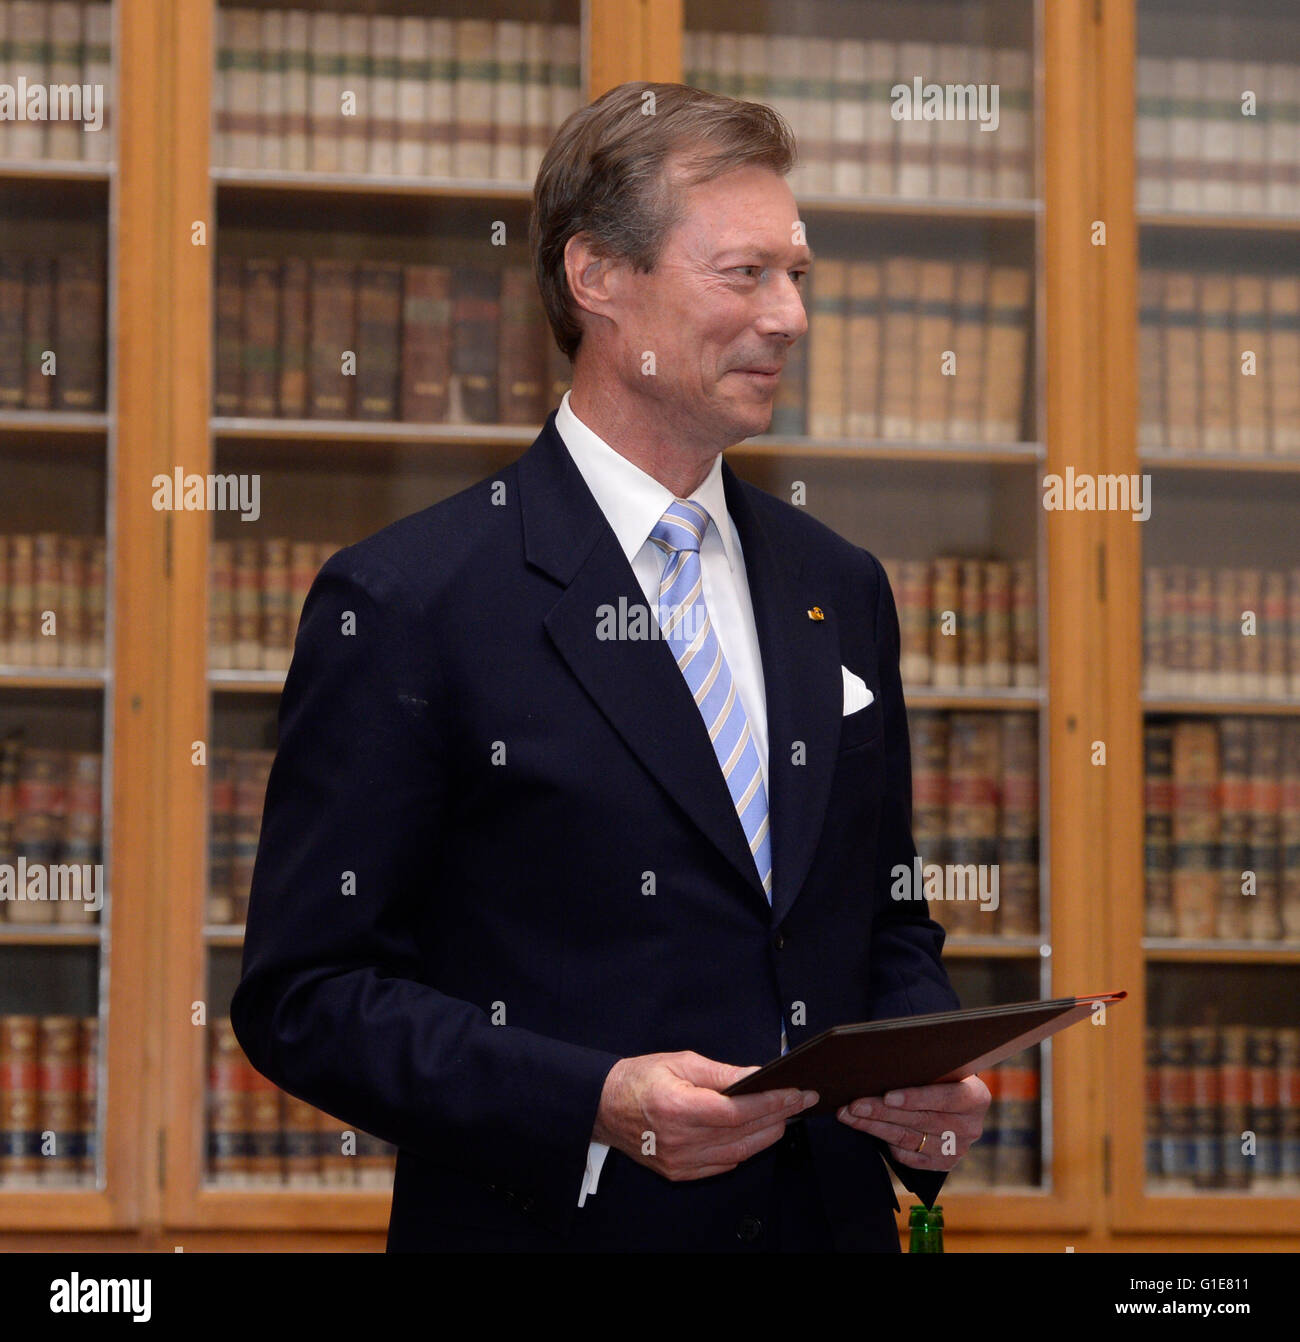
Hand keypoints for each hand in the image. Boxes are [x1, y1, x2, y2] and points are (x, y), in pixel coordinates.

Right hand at [592, 1051, 818, 1181]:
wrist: (603, 1106)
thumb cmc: (639, 1079)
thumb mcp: (680, 1062)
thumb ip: (721, 1073)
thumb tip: (756, 1076)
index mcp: (678, 1108)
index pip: (737, 1112)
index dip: (771, 1103)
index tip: (796, 1093)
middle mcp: (680, 1140)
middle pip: (742, 1135)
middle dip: (778, 1116)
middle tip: (801, 1101)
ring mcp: (679, 1162)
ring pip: (737, 1154)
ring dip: (766, 1136)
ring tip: (786, 1117)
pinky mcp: (679, 1173)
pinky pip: (721, 1165)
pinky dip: (744, 1151)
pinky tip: (757, 1135)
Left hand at [835, 1074, 990, 1170]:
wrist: (957, 1099)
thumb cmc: (942, 1074)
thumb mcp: (943, 1067)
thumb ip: (924, 1068)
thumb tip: (885, 1063)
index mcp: (976, 1098)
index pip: (944, 1098)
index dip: (915, 1098)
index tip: (887, 1096)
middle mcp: (970, 1127)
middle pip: (920, 1120)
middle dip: (882, 1112)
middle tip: (854, 1105)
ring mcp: (957, 1149)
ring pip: (909, 1139)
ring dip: (875, 1127)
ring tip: (850, 1116)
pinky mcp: (943, 1164)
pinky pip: (909, 1157)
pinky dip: (887, 1144)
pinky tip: (867, 1130)